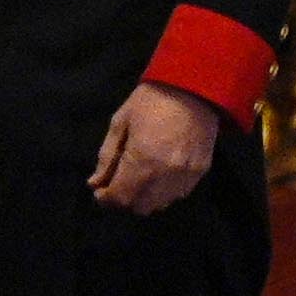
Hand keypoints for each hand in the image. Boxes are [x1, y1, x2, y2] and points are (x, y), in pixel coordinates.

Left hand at [88, 79, 219, 215]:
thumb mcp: (120, 122)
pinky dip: (163, 192)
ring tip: (138, 179)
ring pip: (159, 205)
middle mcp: (164, 175)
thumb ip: (107, 156)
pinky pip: (177, 195)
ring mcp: (185, 176)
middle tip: (117, 184)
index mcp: (142, 160)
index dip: (105, 199)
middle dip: (123, 199)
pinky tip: (158, 176)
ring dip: (144, 198)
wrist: (194, 88)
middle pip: (139, 207)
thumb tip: (95, 183)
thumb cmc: (151, 101)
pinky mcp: (200, 172)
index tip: (100, 191)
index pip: (120, 197)